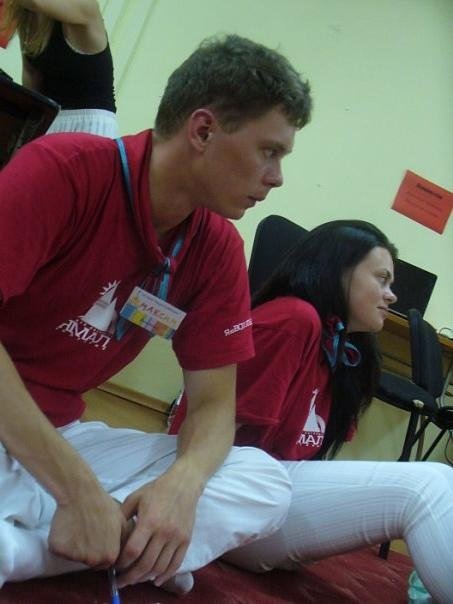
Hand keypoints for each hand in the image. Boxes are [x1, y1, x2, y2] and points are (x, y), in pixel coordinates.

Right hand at [48, 489, 125, 567]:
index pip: (105, 563)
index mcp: (109, 555)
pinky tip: (68, 526)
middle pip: (89, 562)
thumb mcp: (122, 522)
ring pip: (74, 556)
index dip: (101, 551)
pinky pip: (60, 550)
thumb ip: (125, 540)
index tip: (99, 539)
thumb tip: (129, 550)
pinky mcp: (58, 550)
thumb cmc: (102, 505)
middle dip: (89, 550)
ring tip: (79, 526)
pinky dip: (62, 542)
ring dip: (75, 546)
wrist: (81, 493)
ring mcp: (74, 556)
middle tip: (88, 530)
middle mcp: (92, 560)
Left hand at [115, 472, 198, 587]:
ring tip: (135, 580)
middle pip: (145, 564)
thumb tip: (111, 534)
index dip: (122, 563)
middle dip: (131, 577)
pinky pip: (176, 564)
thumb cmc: (157, 489)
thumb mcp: (135, 497)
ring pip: (160, 567)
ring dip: (146, 578)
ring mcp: (177, 538)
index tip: (115, 567)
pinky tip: (155, 580)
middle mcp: (164, 532)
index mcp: (149, 521)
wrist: (184, 484)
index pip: (133, 551)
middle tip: (122, 582)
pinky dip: (165, 575)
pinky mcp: (186, 540)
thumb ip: (122, 515)